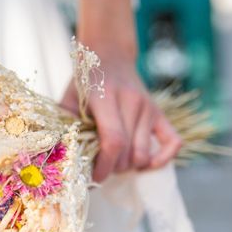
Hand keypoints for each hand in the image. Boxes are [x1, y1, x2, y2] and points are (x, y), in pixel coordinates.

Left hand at [61, 51, 181, 182]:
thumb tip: (59, 158)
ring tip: (115, 162)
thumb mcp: (68, 99)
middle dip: (112, 168)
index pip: (113, 141)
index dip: (103, 166)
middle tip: (98, 167)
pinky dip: (162, 159)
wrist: (110, 54)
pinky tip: (146, 164)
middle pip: (128, 152)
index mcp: (106, 97)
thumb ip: (64, 125)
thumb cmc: (84, 81)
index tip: (93, 177)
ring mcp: (148, 107)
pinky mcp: (159, 113)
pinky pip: (172, 142)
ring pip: (143, 154)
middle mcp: (132, 102)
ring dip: (129, 166)